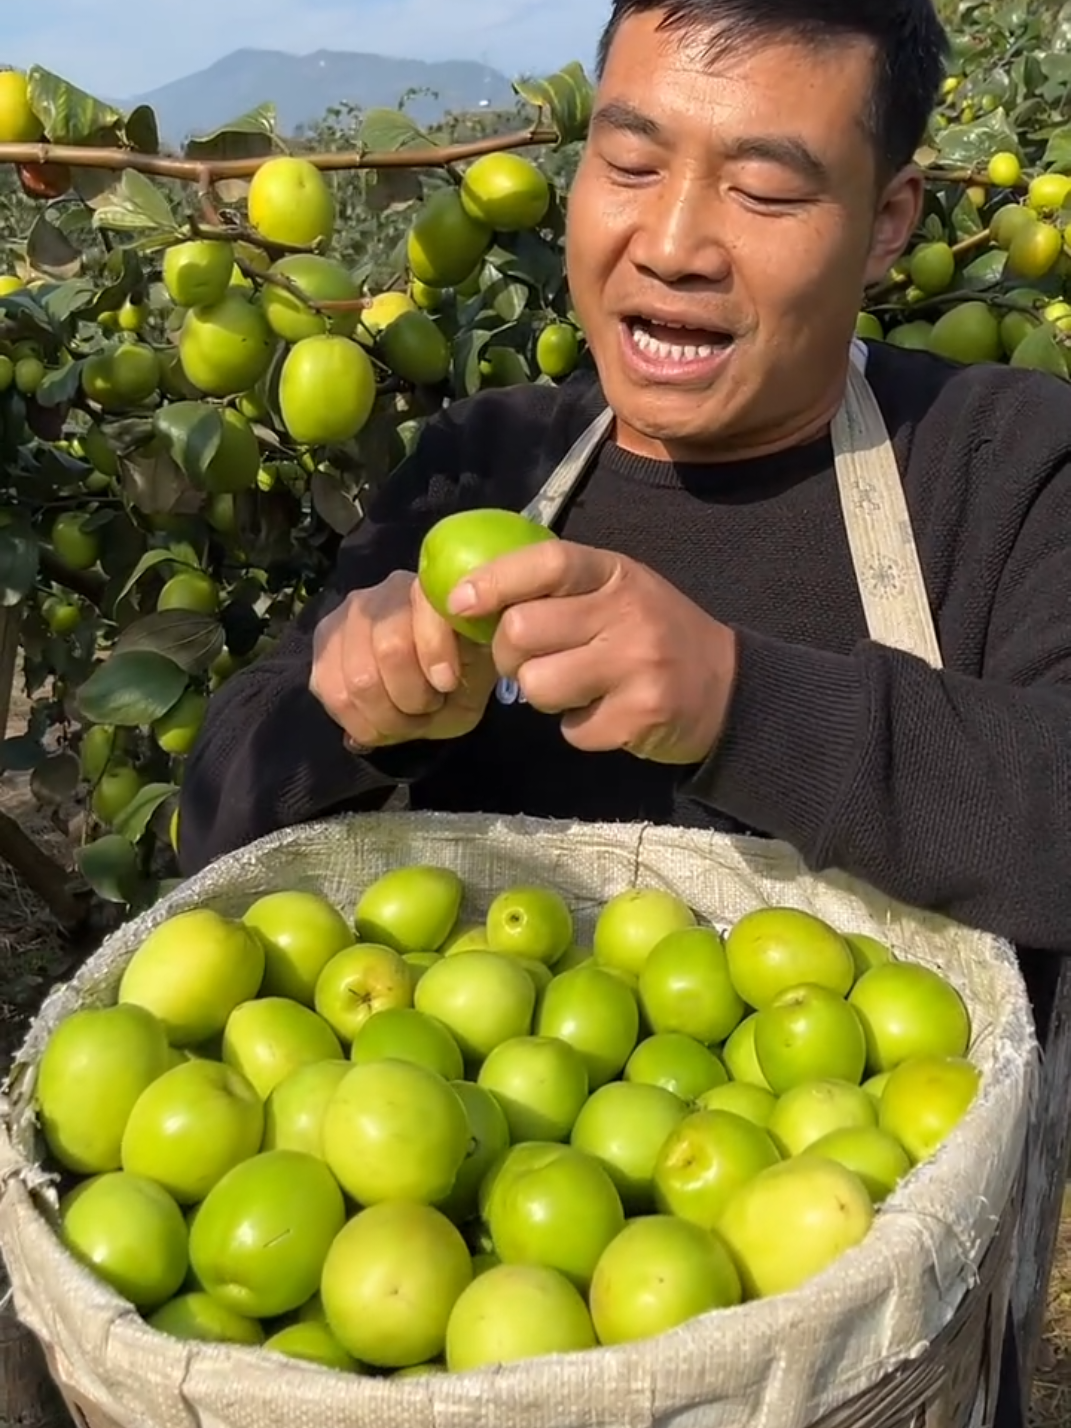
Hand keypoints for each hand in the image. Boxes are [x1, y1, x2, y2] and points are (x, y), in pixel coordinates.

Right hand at [310, 571, 496, 748]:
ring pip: (357, 678)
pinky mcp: (324, 643)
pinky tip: (376, 722)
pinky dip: (358, 721)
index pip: (426, 607)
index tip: (446, 684)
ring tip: (402, 720)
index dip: (434, 649)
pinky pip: (330, 691)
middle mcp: (386, 593)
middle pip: (389, 649)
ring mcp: (348, 616)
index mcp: (433, 591)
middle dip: (411, 698)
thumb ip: (468, 671)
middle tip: (425, 711)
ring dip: (385, 716)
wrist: (428, 675)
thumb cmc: (459, 672)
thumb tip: (438, 679)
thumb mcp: (478, 675)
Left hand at [448, 541, 737, 762]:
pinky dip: (579, 729)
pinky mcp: (640, 716)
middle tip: (526, 663)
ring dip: (542, 696)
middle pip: (522, 631)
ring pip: (537, 685)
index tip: (459, 602)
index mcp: (616, 573)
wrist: (728, 688)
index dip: (494, 580)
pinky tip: (606, 713)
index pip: (547, 561)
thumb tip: (476, 597)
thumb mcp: (618, 591)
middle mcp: (627, 613)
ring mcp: (636, 666)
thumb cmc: (654, 633)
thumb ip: (562, 589)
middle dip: (508, 655)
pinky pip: (571, 730)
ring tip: (574, 689)